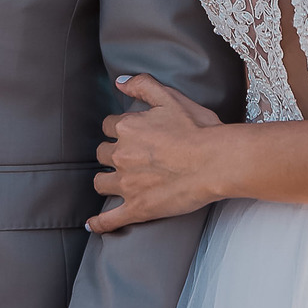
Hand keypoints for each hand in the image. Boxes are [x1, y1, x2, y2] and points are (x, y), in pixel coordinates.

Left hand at [88, 73, 222, 232]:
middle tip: (129, 157)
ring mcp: (127, 184)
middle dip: (112, 155)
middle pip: (102, 154)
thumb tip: (120, 82)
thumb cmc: (199, 129)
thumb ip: (142, 85)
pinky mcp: (138, 208)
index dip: (119, 130)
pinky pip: (110, 219)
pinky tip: (92, 225)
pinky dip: (99, 223)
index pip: (109, 126)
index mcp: (128, 128)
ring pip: (101, 183)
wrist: (216, 161)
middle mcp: (122, 155)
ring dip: (106, 181)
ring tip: (115, 183)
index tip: (130, 134)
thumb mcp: (170, 97)